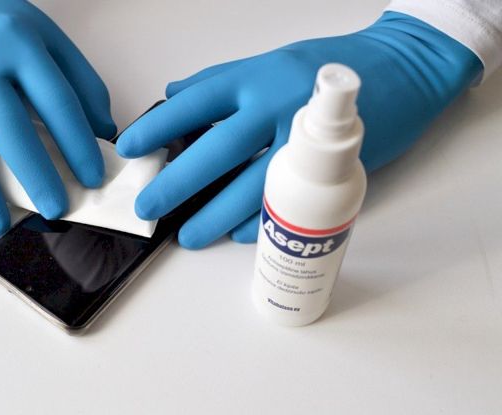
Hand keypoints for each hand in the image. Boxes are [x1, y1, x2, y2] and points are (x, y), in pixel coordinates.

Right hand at [0, 0, 115, 236]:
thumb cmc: (12, 28)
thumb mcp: (56, 44)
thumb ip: (82, 86)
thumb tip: (105, 135)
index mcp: (21, 47)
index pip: (57, 102)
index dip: (78, 144)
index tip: (93, 179)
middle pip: (7, 125)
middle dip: (34, 173)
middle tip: (55, 209)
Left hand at [116, 11, 480, 248]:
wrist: (399, 73)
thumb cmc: (326, 69)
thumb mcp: (267, 63)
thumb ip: (219, 81)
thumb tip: (174, 96)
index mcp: (255, 78)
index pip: (195, 103)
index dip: (157, 127)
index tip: (129, 150)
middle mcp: (275, 106)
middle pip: (217, 150)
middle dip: (177, 183)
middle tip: (149, 207)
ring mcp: (304, 139)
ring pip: (252, 185)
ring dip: (216, 215)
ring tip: (189, 236)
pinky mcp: (333, 168)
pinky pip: (289, 203)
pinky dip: (261, 223)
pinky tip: (238, 236)